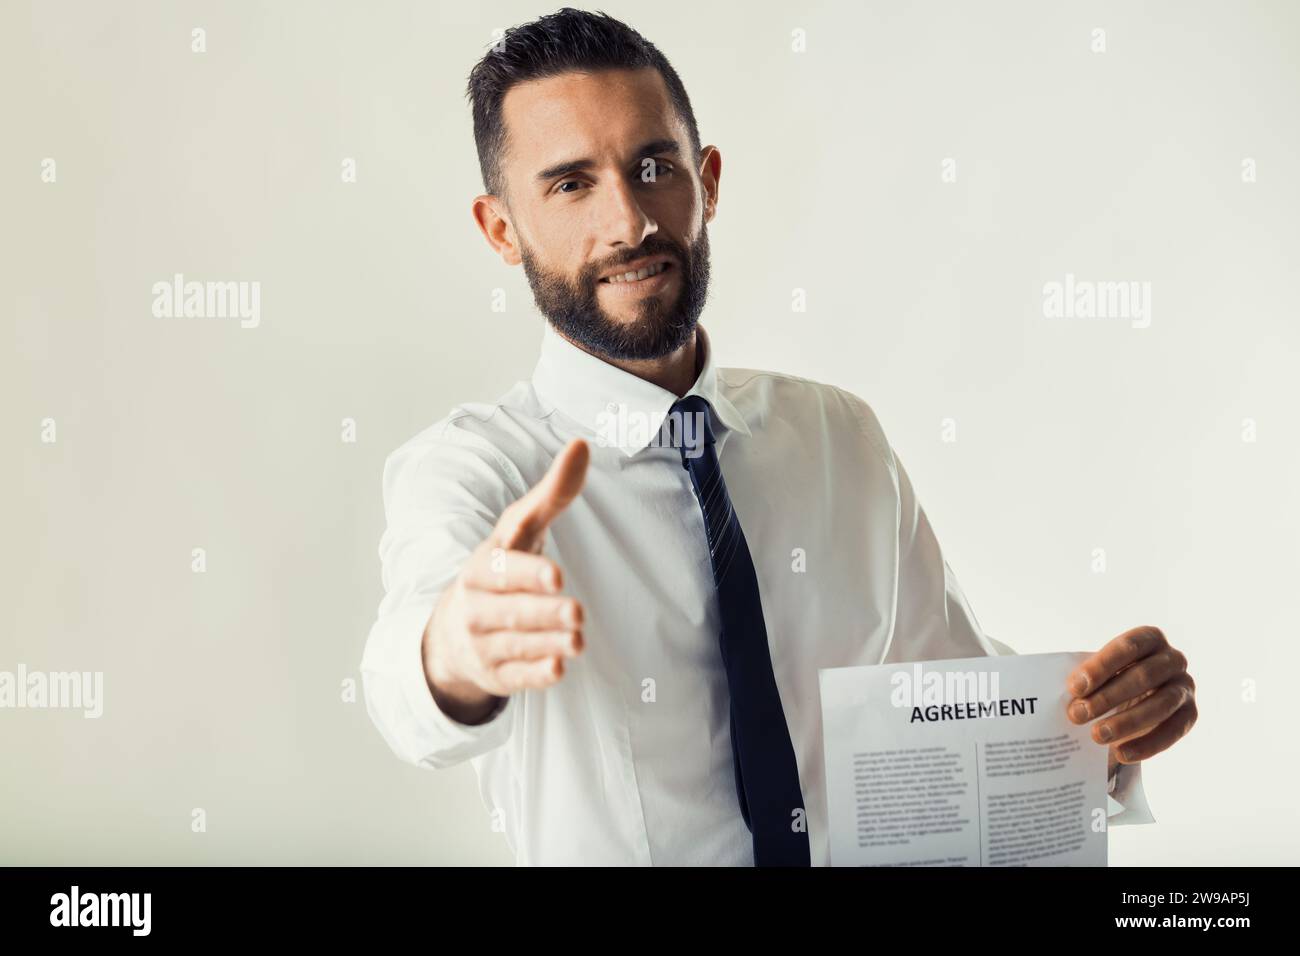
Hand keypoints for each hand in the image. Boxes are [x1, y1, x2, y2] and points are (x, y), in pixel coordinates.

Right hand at [421, 439, 589, 722]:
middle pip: (512, 609)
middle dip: (544, 612)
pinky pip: (515, 676)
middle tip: (577, 613)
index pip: (504, 567)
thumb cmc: (501, 568)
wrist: (452, 632)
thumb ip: (553, 493)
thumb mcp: (521, 530)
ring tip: (578, 639)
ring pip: (517, 643)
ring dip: (548, 642)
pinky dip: (534, 674)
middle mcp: (477, 604)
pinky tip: (557, 668)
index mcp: (483, 565)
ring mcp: (483, 642)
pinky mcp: (495, 673)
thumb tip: (582, 444)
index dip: (528, 572)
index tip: (555, 575)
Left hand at [1065, 625, 1196, 777]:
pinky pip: (1172, 731)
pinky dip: (1146, 745)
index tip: (1074, 688)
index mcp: (1149, 638)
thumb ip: (1088, 678)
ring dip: (1125, 722)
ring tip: (1096, 736)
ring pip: (1159, 705)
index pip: (1128, 647)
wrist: (1134, 702)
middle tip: (1077, 714)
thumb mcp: (1100, 672)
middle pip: (1143, 676)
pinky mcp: (1190, 714)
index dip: (1101, 667)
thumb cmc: (1110, 680)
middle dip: (1107, 697)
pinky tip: (1121, 754)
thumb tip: (1064, 695)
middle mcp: (1173, 659)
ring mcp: (1185, 686)